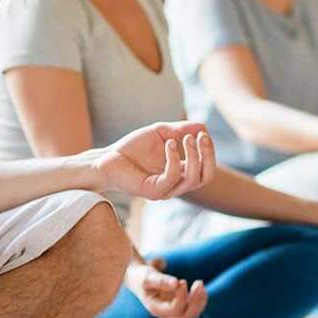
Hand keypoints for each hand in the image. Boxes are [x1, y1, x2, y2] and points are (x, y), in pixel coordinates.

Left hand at [90, 121, 214, 200]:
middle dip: (208, 155)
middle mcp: (176, 184)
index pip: (206, 168)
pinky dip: (174, 158)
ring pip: (192, 179)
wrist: (107, 158)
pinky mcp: (153, 191)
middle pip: (205, 177)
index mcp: (180, 173)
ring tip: (187, 138)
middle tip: (201, 137)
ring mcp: (165, 190)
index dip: (209, 151)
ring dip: (194, 156)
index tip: (202, 133)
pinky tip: (169, 143)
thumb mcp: (161, 133)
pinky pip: (171, 177)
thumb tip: (203, 126)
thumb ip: (181, 130)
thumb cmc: (133, 147)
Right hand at [126, 258, 206, 317]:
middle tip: (198, 282)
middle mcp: (165, 314)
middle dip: (195, 301)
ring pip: (192, 314)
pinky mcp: (179, 306)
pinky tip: (200, 287)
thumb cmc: (142, 277)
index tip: (182, 281)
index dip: (181, 297)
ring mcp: (173, 312)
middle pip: (186, 316)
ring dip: (200, 300)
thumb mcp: (148, 277)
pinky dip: (200, 299)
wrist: (139, 278)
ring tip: (199, 283)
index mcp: (156, 309)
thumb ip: (160, 280)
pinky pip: (193, 309)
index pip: (174, 309)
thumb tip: (175, 283)